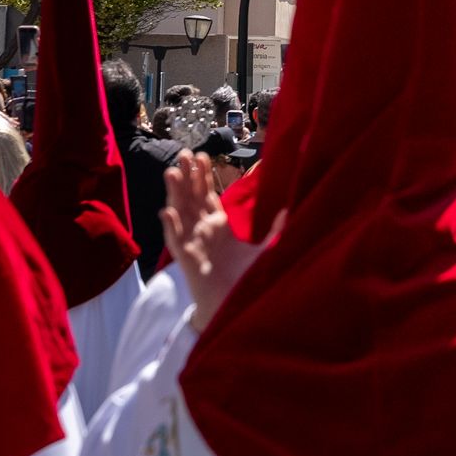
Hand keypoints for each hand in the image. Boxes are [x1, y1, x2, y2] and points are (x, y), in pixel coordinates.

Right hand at [161, 153, 283, 333]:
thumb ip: (275, 229)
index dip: (203, 175)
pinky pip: (176, 240)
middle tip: (184, 153)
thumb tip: (289, 209)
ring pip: (180, 212)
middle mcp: (203, 228)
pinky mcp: (186, 257)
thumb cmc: (244, 276)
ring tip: (172, 173)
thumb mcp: (263, 248)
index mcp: (219, 223)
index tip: (203, 155)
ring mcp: (192, 241)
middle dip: (187, 175)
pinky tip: (167, 212)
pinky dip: (171, 226)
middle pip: (191, 196)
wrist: (232, 303)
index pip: (207, 193)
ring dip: (175, 193)